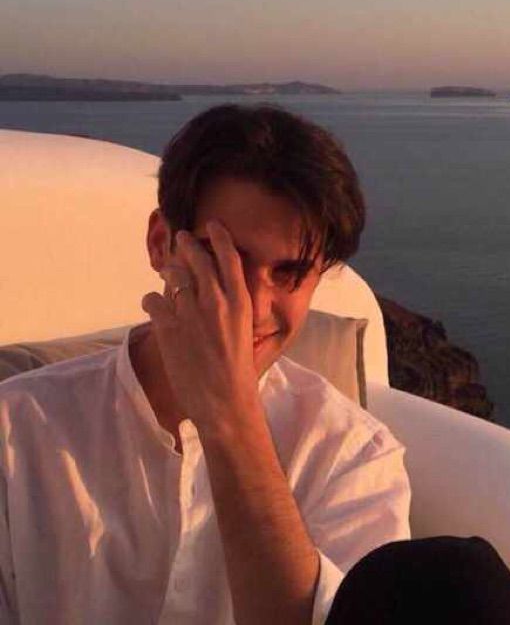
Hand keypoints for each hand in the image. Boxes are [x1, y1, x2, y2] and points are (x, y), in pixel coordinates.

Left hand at [141, 220, 258, 434]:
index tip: (210, 224)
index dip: (218, 237)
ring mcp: (190, 313)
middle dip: (186, 245)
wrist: (225, 400)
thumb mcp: (243, 331)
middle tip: (180, 238)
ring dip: (168, 271)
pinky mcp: (168, 327)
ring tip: (166, 272)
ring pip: (173, 276)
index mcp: (240, 302)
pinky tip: (154, 307)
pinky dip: (151, 301)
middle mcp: (216, 301)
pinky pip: (152, 300)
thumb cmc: (238, 370)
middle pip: (197, 259)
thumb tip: (213, 289)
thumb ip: (229, 307)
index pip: (229, 257)